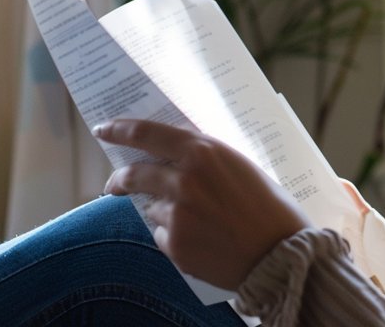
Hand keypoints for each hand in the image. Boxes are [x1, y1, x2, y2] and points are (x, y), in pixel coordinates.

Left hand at [96, 119, 310, 289]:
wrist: (281, 254)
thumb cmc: (271, 207)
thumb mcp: (242, 168)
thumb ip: (207, 160)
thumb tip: (176, 156)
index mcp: (204, 152)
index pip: (146, 133)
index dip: (119, 130)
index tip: (104, 130)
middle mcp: (184, 180)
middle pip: (134, 173)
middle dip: (120, 179)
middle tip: (115, 183)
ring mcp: (176, 215)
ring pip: (153, 208)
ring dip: (164, 212)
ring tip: (200, 222)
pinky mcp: (175, 245)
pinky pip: (164, 236)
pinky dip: (177, 237)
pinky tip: (204, 241)